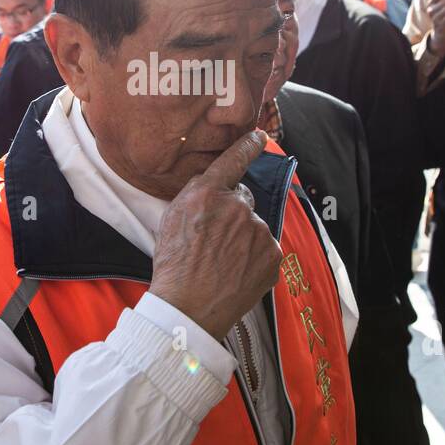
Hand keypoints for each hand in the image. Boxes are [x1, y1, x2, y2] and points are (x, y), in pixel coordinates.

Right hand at [150, 130, 283, 340]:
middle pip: (242, 200)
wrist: (188, 309)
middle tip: (213, 243)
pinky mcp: (273, 254)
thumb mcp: (171, 218)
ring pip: (254, 227)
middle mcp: (237, 207)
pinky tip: (236, 272)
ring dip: (243, 239)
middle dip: (232, 215)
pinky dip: (254, 258)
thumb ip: (197, 194)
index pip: (232, 161)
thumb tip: (216, 184)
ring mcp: (259, 231)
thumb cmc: (174, 266)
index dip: (247, 145)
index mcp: (208, 194)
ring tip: (221, 263)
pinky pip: (265, 248)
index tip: (259, 136)